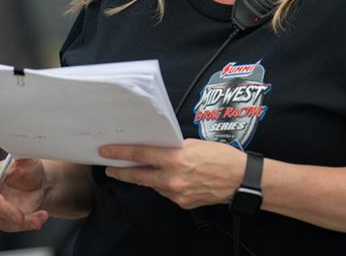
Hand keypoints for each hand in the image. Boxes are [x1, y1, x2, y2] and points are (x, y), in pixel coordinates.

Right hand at [0, 158, 48, 231]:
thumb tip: (21, 148)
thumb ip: (22, 155)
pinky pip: (12, 226)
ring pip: (2, 220)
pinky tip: (40, 218)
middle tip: (22, 217)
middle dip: (7, 212)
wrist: (38, 184)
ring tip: (40, 217)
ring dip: (22, 222)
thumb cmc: (29, 169)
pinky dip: (27, 225)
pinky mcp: (4, 219)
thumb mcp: (28, 159)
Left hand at [100, 138, 246, 209]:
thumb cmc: (221, 157)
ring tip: (142, 170)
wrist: (239, 179)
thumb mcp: (193, 144)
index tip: (106, 152)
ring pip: (153, 184)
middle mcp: (173, 178)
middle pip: (139, 175)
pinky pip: (166, 192)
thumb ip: (172, 147)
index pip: (140, 154)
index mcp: (175, 159)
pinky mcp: (182, 203)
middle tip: (110, 168)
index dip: (120, 153)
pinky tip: (169, 178)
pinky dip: (164, 184)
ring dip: (146, 177)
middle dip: (122, 171)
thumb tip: (156, 148)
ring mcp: (176, 193)